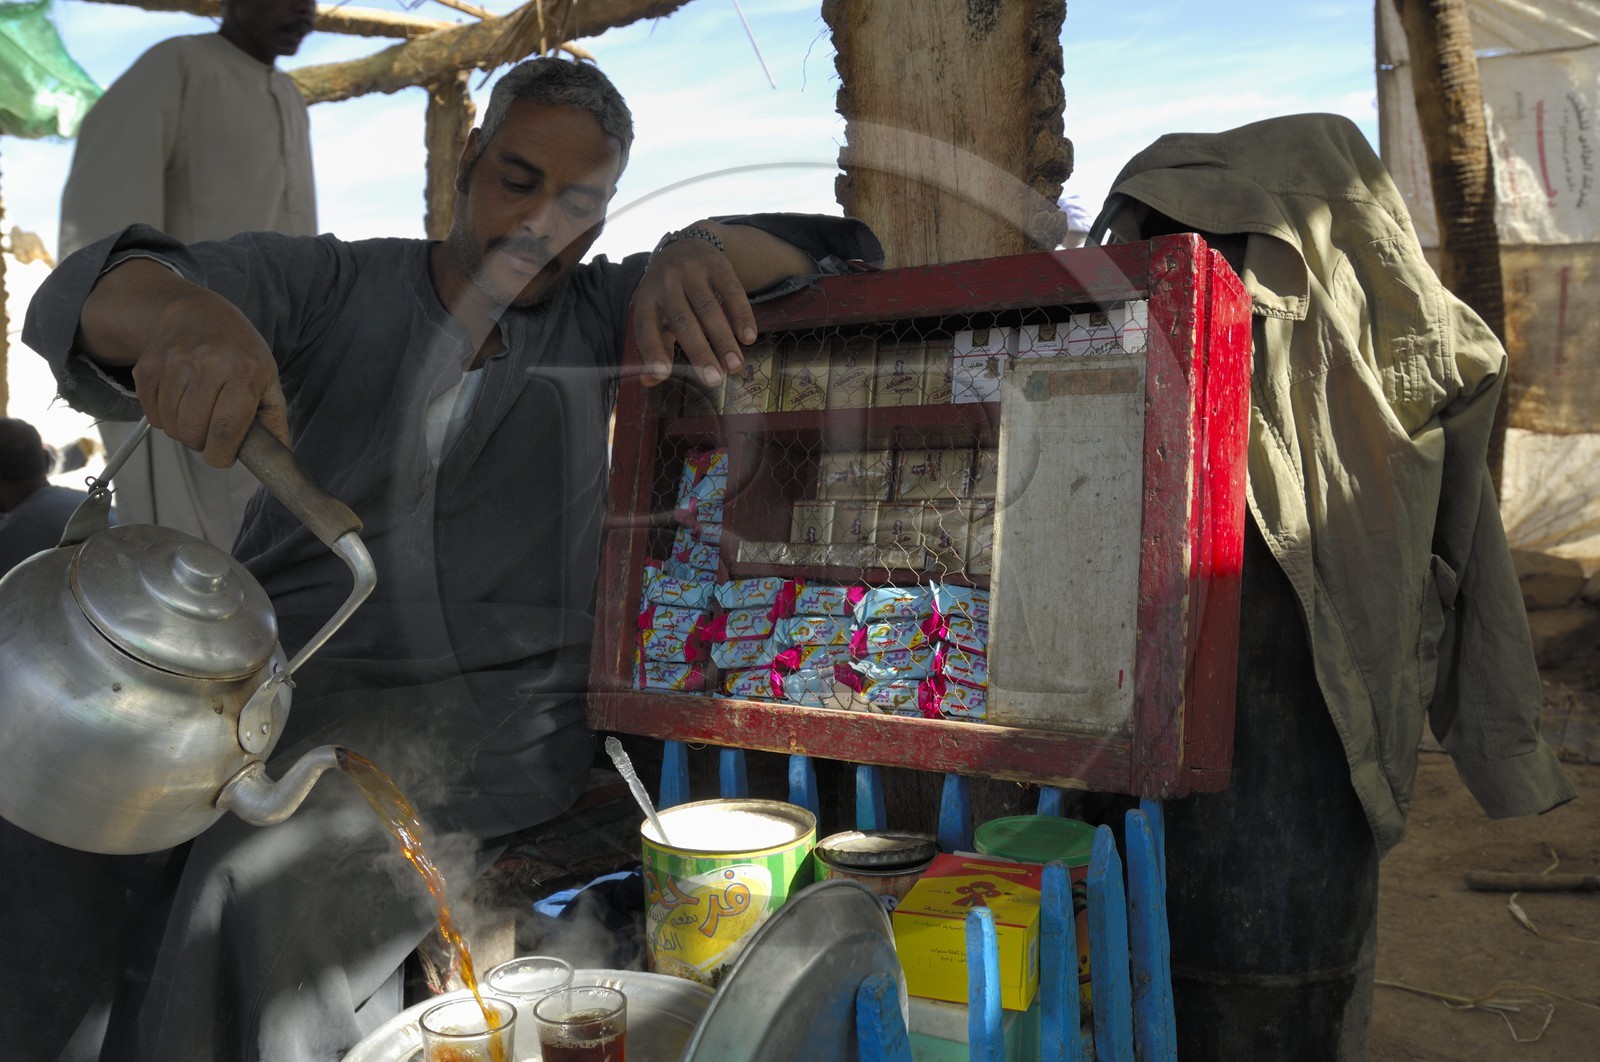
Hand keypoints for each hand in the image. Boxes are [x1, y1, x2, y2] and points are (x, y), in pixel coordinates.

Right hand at [129, 286, 289, 466]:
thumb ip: (274, 420)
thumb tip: (276, 460)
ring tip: (198, 415)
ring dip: (184, 431)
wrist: (199, 314)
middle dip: (202, 444)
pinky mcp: (149, 366)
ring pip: (171, 426)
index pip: (226, 428)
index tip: (222, 458)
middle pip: (194, 432)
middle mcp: (206, 364)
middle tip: (211, 433)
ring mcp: (173, 364)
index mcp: (243, 371)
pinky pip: (151, 414)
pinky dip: (165, 419)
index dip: (221, 455)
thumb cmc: (240, 352)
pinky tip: (180, 403)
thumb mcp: (268, 379)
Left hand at [630, 235, 758, 388]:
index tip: (661, 374)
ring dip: (724, 339)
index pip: (645, 328)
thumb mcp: (656, 314)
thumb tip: (648, 382)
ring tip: (735, 366)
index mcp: (645, 299)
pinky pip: (731, 291)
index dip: (652, 351)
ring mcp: (690, 271)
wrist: (686, 245)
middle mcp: (665, 283)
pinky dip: (741, 315)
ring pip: (708, 308)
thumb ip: (655, 346)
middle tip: (714, 380)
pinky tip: (749, 337)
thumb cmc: (669, 294)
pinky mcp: (716, 264)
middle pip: (682, 321)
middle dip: (699, 352)